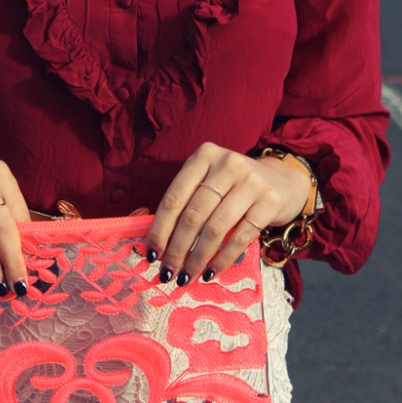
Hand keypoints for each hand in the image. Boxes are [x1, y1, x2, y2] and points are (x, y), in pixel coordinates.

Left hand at [146, 142, 311, 285]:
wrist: (282, 181)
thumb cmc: (235, 187)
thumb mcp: (210, 183)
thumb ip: (187, 203)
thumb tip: (158, 243)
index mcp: (204, 155)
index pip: (175, 197)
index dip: (160, 228)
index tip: (151, 253)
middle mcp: (227, 163)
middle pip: (193, 214)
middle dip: (177, 248)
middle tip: (167, 272)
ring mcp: (250, 181)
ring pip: (215, 228)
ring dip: (197, 258)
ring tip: (186, 277)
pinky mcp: (270, 201)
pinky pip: (240, 237)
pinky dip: (222, 259)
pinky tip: (210, 272)